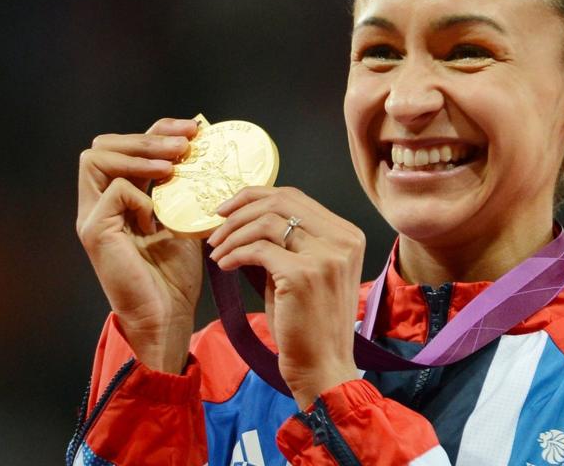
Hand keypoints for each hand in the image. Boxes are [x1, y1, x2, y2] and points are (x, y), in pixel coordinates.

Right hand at [76, 118, 201, 372]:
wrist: (167, 317)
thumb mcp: (184, 221)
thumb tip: (204, 146)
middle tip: (185, 143)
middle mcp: (99, 204)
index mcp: (120, 199)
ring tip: (174, 164)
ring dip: (140, 154)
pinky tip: (159, 216)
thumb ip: (182, 188)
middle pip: (103, 145)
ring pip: (96, 158)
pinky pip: (114, 190)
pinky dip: (140, 195)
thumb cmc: (175, 276)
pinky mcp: (95, 232)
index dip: (157, 131)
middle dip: (146, 136)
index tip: (193, 130)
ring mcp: (92, 217)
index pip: (128, 147)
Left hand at [207, 186, 364, 408]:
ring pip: (266, 221)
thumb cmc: (310, 326)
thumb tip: (246, 217)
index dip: (256, 196)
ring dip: (233, 233)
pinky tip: (223, 266)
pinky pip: (257, 249)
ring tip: (216, 250)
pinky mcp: (302, 274)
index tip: (229, 210)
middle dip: (240, 209)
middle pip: (281, 201)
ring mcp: (325, 256)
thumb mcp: (306, 272)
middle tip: (216, 227)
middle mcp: (343, 240)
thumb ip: (288, 242)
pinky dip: (234, 254)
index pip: (296, 197)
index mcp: (348, 235)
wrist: (323, 367)